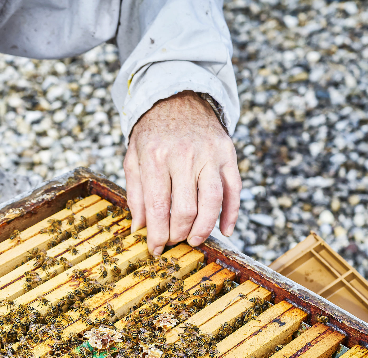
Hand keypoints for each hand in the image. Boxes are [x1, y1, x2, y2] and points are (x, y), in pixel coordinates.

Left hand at [124, 91, 240, 255]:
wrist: (177, 99)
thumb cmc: (151, 135)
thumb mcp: (133, 160)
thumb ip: (135, 195)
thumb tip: (139, 229)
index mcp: (155, 158)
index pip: (157, 207)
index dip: (157, 234)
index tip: (155, 249)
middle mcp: (184, 156)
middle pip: (185, 210)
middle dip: (178, 234)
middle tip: (173, 242)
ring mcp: (209, 154)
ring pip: (212, 202)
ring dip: (203, 229)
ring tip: (194, 240)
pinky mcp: (228, 154)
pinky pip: (234, 190)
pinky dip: (231, 214)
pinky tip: (225, 230)